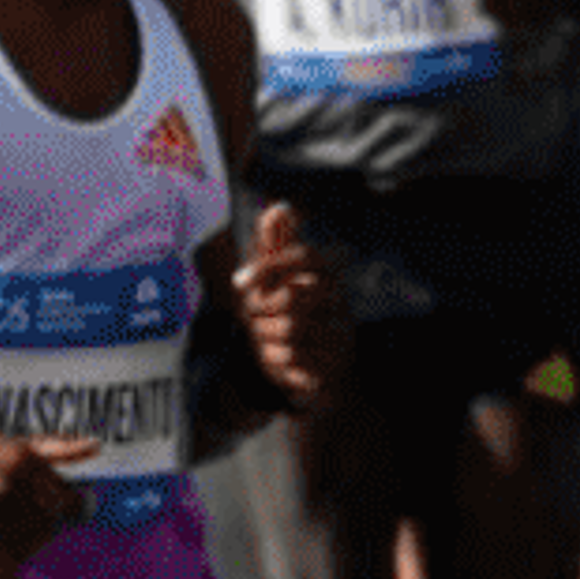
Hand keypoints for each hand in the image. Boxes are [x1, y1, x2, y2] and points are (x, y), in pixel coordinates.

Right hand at [0, 426, 96, 578]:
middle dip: (35, 533)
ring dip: (16, 552)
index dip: (62, 512)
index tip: (49, 514)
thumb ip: (54, 448)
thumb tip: (96, 445)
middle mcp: (5, 483)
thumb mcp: (7, 442)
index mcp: (21, 459)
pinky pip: (1, 571)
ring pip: (25, 550)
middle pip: (48, 529)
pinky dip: (3, 577)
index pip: (68, 502)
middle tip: (10, 526)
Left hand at [232, 200, 342, 409]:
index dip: (269, 266)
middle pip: (292, 296)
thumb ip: (277, 243)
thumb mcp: (281, 277)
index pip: (303, 257)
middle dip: (262, 310)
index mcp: (327, 276)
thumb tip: (282, 206)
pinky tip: (280, 361)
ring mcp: (341, 334)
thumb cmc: (296, 315)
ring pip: (291, 330)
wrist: (323, 371)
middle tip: (255, 319)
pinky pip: (296, 361)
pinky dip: (279, 362)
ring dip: (267, 339)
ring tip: (267, 342)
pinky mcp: (335, 366)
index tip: (238, 282)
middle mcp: (340, 302)